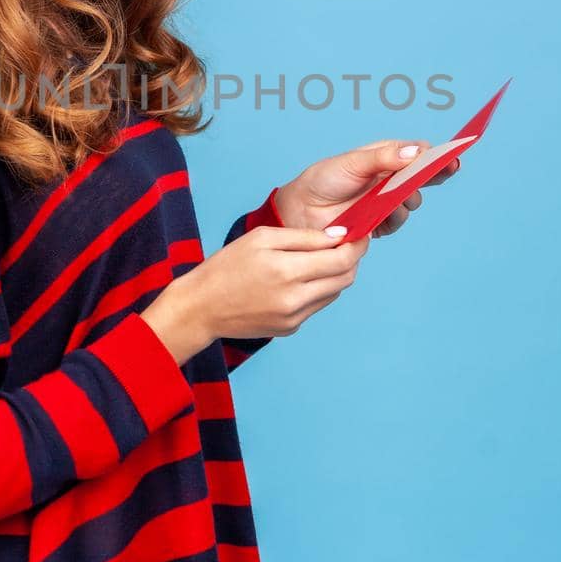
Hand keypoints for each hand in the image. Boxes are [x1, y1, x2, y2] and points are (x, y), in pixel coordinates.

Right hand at [143, 225, 371, 359]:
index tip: (359, 233)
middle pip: (345, 278)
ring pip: (334, 292)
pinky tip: (299, 278)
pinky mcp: (290, 328)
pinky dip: (318, 289)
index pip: (342, 259)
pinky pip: (317, 305)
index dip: (356, 245)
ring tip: (320, 258)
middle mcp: (295, 299)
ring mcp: (294, 317)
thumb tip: (338, 236)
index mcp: (287, 271)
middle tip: (345, 243)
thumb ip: (303, 237)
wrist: (201, 308)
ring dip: (336, 274)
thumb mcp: (261, 239)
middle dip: (351, 258)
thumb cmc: (226, 267)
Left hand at [273, 139, 462, 238]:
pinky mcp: (379, 224)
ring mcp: (384, 202)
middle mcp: (388, 179)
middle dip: (432, 176)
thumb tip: (416, 151)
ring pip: (412, 201)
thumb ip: (384, 157)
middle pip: (422, 177)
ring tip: (398, 196)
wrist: (300, 212)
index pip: (417, 154)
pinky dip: (394, 218)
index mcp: (384, 157)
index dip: (436, 156)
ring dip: (409, 198)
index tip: (452, 158)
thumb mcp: (352, 162)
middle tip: (437, 173)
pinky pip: (397, 221)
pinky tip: (384, 215)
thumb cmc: (323, 180)